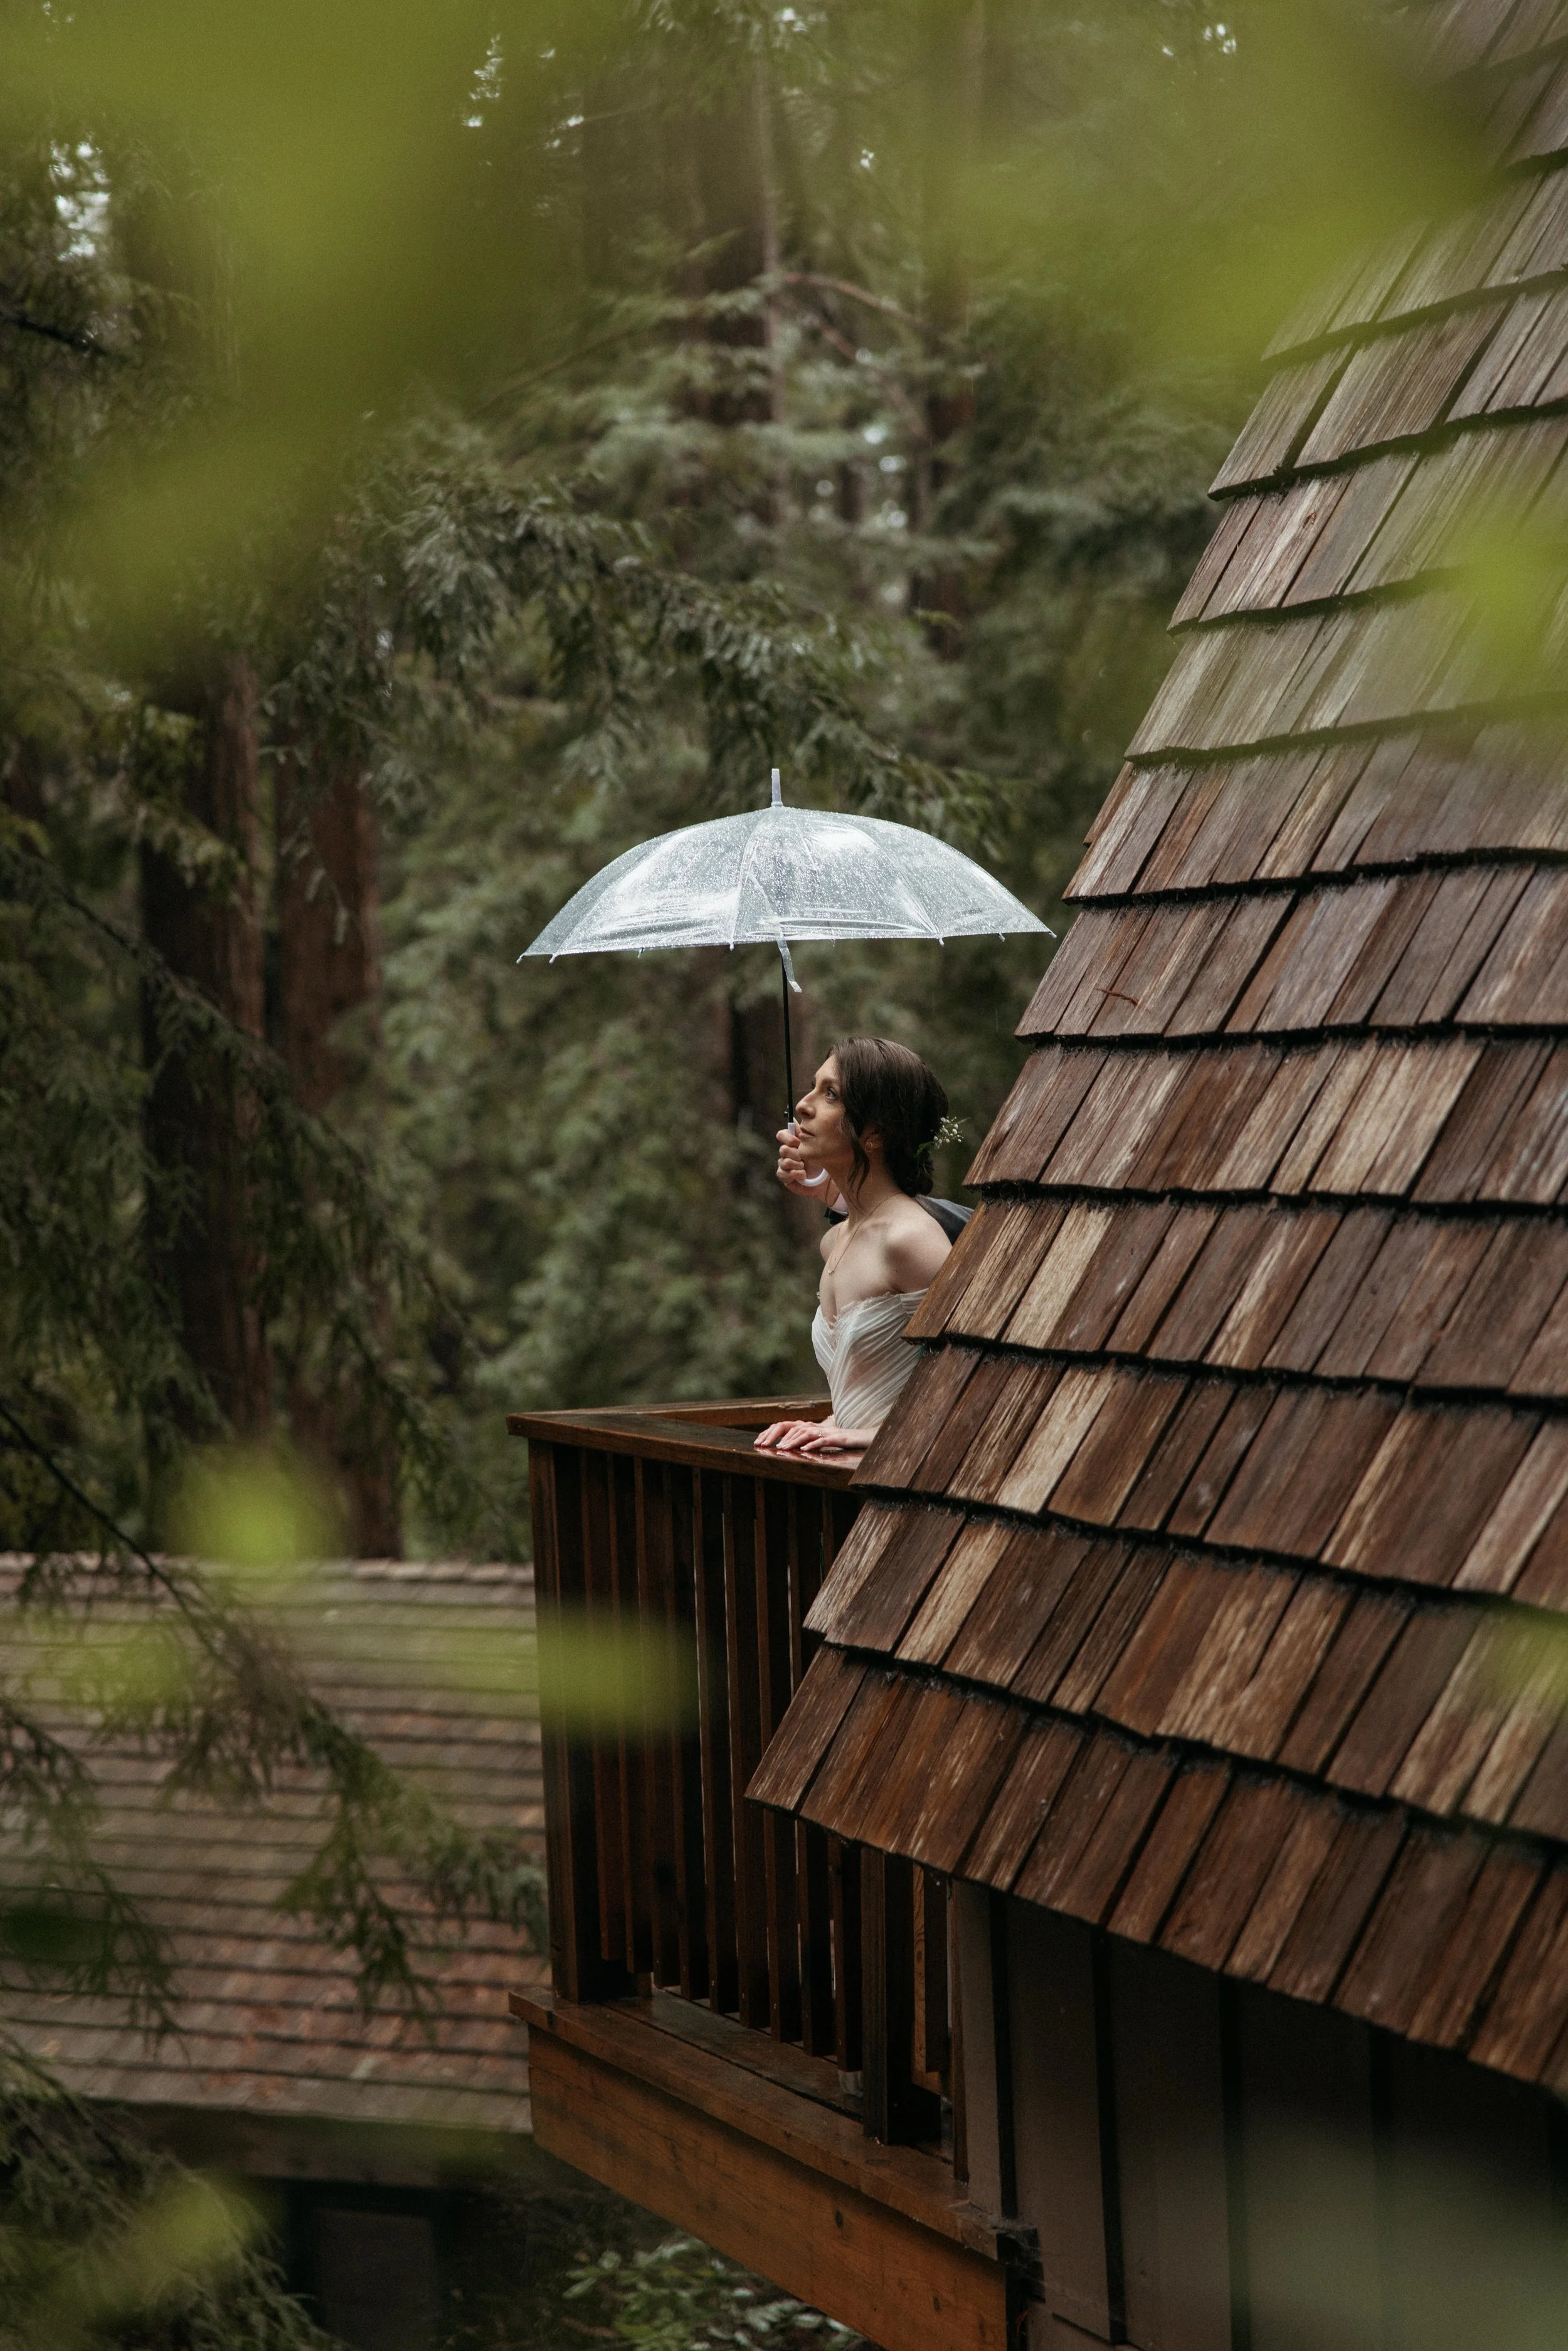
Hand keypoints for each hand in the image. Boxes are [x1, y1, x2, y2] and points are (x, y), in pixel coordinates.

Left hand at [754, 1418, 873, 1456]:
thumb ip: (809, 1443)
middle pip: (793, 1428)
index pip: (788, 1426)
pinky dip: (813, 1444)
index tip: (760, 1442)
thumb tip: (792, 1449)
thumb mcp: (824, 1442)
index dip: (773, 1433)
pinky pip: (824, 1440)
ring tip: (782, 1448)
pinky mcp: (839, 1438)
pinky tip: (804, 1450)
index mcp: (813, 1427)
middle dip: (777, 1436)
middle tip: (765, 1446)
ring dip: (792, 1441)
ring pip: (806, 1432)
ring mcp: (829, 1432)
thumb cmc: (846, 1442)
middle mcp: (818, 1427)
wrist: (868, 1438)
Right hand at [776, 1125, 840, 1208]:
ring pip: (783, 1162)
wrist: (827, 1179)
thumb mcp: (817, 1146)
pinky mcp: (785, 1177)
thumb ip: (806, 1133)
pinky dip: (794, 1174)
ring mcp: (785, 1165)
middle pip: (783, 1149)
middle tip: (804, 1158)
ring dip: (796, 1164)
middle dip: (795, 1154)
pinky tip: (803, 1175)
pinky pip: (782, 1173)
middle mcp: (787, 1153)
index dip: (787, 1138)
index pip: (781, 1135)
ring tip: (805, 1167)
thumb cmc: (822, 1161)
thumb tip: (794, 1118)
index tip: (797, 1142)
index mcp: (793, 1143)